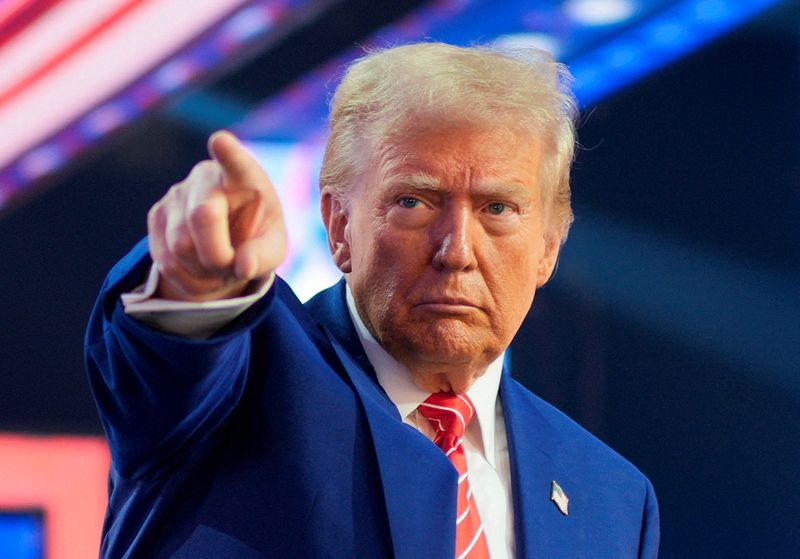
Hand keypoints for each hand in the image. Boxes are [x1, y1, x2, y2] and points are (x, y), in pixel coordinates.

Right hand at [147, 131, 286, 300]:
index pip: (235, 162)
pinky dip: (187, 279)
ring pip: (180, 246)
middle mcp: (206, 177)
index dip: (228, 153)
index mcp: (244, 177)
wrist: (228, 242)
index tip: (220, 142)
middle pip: (202, 219)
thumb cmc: (257, 237)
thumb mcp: (273, 248)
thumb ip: (264, 256)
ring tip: (220, 268)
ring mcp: (177, 193)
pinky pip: (165, 260)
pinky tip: (201, 271)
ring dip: (204, 272)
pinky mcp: (157, 215)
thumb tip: (243, 267)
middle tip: (235, 268)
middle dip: (219, 256)